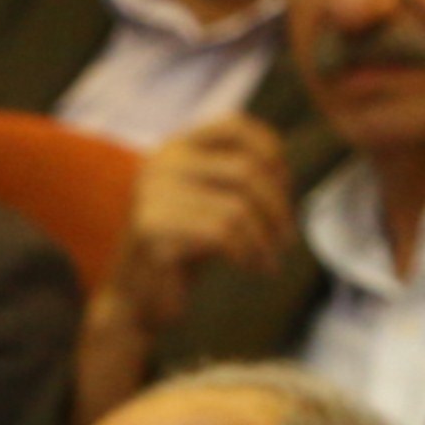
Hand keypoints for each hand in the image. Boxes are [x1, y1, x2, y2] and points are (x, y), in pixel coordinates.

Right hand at [77, 118, 295, 417]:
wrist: (138, 298)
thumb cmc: (185, 249)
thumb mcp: (213, 202)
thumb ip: (237, 178)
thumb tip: (285, 173)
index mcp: (175, 149)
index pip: (233, 126)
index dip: (270, 150)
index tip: (284, 187)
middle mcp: (161, 164)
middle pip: (245, 171)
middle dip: (278, 208)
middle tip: (286, 240)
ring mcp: (153, 194)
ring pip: (237, 207)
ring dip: (264, 239)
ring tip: (269, 260)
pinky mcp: (153, 229)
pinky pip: (221, 233)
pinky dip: (247, 253)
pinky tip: (252, 267)